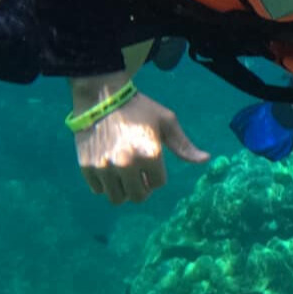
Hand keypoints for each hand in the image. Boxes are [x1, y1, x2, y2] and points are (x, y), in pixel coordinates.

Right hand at [73, 86, 209, 203]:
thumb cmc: (138, 108)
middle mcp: (126, 164)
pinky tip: (107, 168)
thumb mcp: (166, 121)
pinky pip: (98, 189)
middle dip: (142, 188)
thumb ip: (184, 145)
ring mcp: (104, 167)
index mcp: (150, 154)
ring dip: (123, 190)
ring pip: (117, 197)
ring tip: (123, 176)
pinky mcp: (87, 166)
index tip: (151, 163)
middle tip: (139, 176)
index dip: (156, 175)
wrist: (101, 96)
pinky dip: (104, 184)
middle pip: (138, 196)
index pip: (158, 183)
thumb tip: (205, 159)